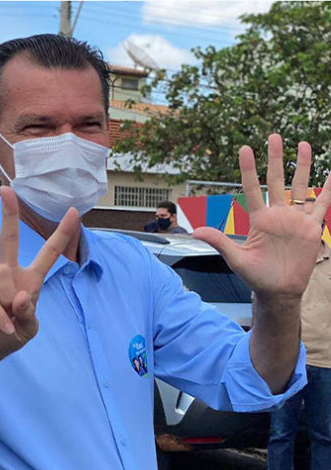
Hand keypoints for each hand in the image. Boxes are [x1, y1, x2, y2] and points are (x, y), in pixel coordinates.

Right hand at [0, 186, 79, 368]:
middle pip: (9, 238)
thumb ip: (30, 312)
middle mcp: (7, 274)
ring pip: (2, 274)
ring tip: (9, 319)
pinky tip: (6, 327)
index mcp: (27, 280)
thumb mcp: (29, 329)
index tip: (74, 211)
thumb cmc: (7, 336)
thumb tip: (19, 296)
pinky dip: (0, 315)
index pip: (48, 253)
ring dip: (8, 301)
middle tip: (7, 191)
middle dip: (9, 214)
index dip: (62, 233)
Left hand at [193, 135, 330, 297]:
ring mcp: (295, 219)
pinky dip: (328, 189)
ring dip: (302, 166)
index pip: (252, 188)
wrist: (279, 290)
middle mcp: (277, 214)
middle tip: (274, 135)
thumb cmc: (256, 276)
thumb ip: (220, 241)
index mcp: (258, 219)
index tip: (245, 148)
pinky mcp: (312, 228)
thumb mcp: (236, 258)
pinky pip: (322, 204)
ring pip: (301, 186)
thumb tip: (195, 231)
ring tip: (302, 143)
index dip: (248, 169)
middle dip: (276, 158)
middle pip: (276, 180)